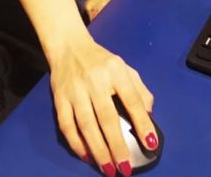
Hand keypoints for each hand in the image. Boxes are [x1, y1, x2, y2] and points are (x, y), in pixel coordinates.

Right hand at [48, 34, 156, 175]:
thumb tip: (148, 115)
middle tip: (125, 167)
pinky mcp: (59, 98)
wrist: (68, 46)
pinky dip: (76, 143)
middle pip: (107, 117)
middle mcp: (95, 80)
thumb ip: (139, 89)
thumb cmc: (101, 61)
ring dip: (98, 149)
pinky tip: (86, 156)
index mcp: (115, 70)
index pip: (132, 99)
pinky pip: (67, 125)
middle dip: (117, 145)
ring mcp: (75, 90)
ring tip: (108, 168)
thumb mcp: (125, 68)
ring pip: (86, 125)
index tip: (150, 143)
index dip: (142, 123)